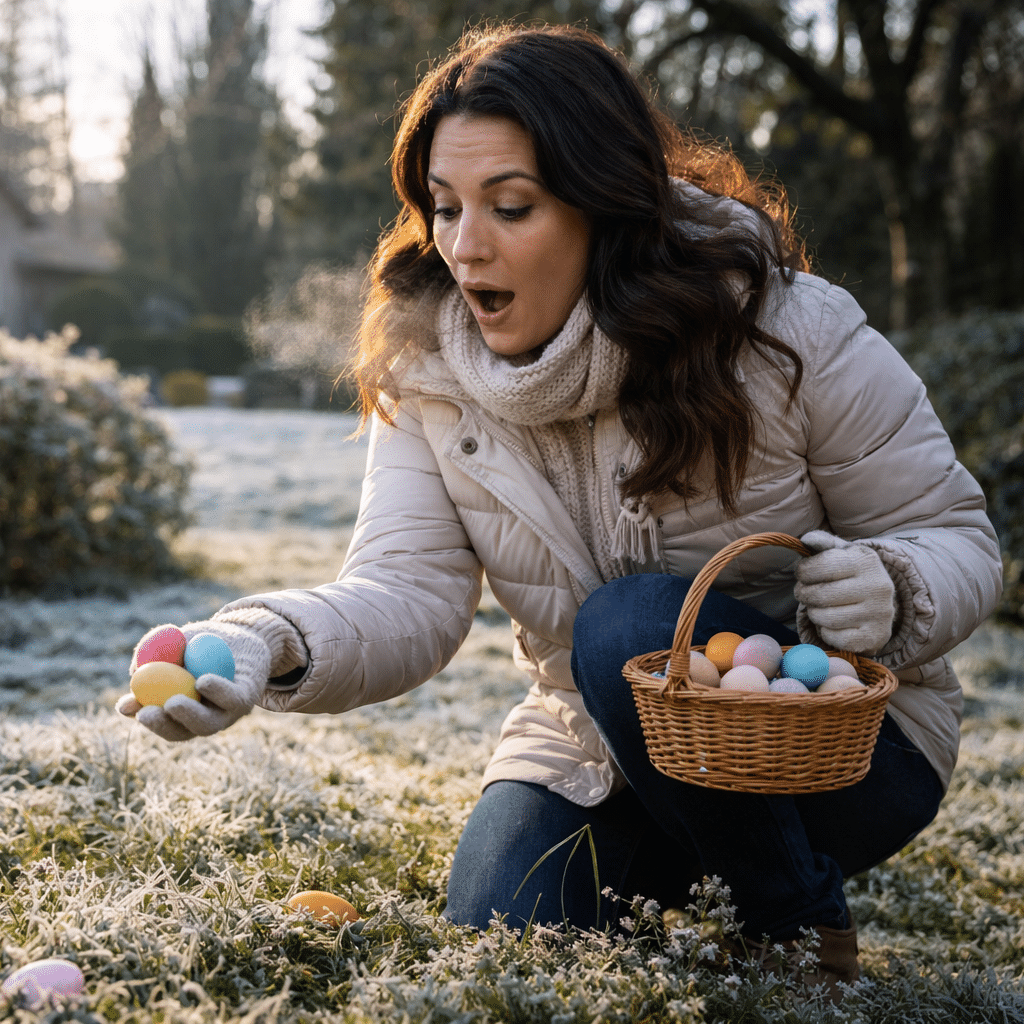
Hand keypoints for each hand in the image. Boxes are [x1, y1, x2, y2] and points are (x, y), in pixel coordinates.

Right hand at [117, 620, 270, 740]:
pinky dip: (217, 691)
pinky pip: (232, 699)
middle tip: (146, 712)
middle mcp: (204, 717)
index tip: (125, 705)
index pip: (159, 719)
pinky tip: (202, 682)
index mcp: (181, 709)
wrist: (244, 633)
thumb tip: (136, 671)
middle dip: (162, 725)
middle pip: (182, 731)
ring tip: (172, 702)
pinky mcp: (246, 698)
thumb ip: (157, 654)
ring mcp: (226, 712)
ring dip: (189, 714)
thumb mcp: (178, 642)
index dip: (140, 714)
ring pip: (207, 723)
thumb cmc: (204, 641)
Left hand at [794, 531, 895, 653]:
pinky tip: (830, 624)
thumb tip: (806, 540)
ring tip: (817, 607)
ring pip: (824, 617)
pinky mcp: (874, 637)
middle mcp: (877, 587)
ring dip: (813, 613)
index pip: (820, 566)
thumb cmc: (852, 575)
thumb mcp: (843, 553)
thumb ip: (823, 543)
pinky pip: (834, 637)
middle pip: (820, 594)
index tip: (802, 573)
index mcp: (866, 561)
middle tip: (803, 593)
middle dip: (803, 594)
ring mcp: (878, 614)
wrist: (881, 604)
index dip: (803, 571)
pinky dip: (825, 632)